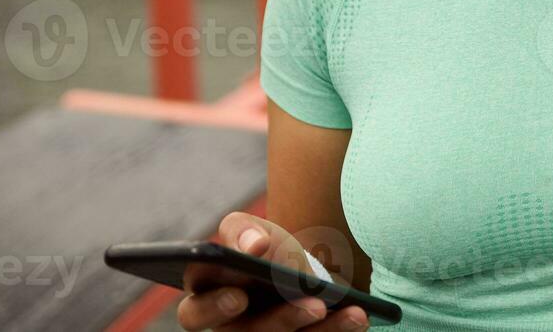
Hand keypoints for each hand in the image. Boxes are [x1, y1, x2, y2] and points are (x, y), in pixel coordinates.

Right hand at [175, 212, 368, 330]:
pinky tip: (357, 315)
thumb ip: (241, 231)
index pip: (194, 314)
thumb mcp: (252, 232)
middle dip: (277, 323)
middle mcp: (231, 331)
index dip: (215, 306)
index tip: (240, 294)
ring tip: (334, 303)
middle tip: (311, 307)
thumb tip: (252, 246)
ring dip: (312, 324)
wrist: (299, 269)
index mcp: (207, 301)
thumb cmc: (266, 251)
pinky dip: (335, 329)